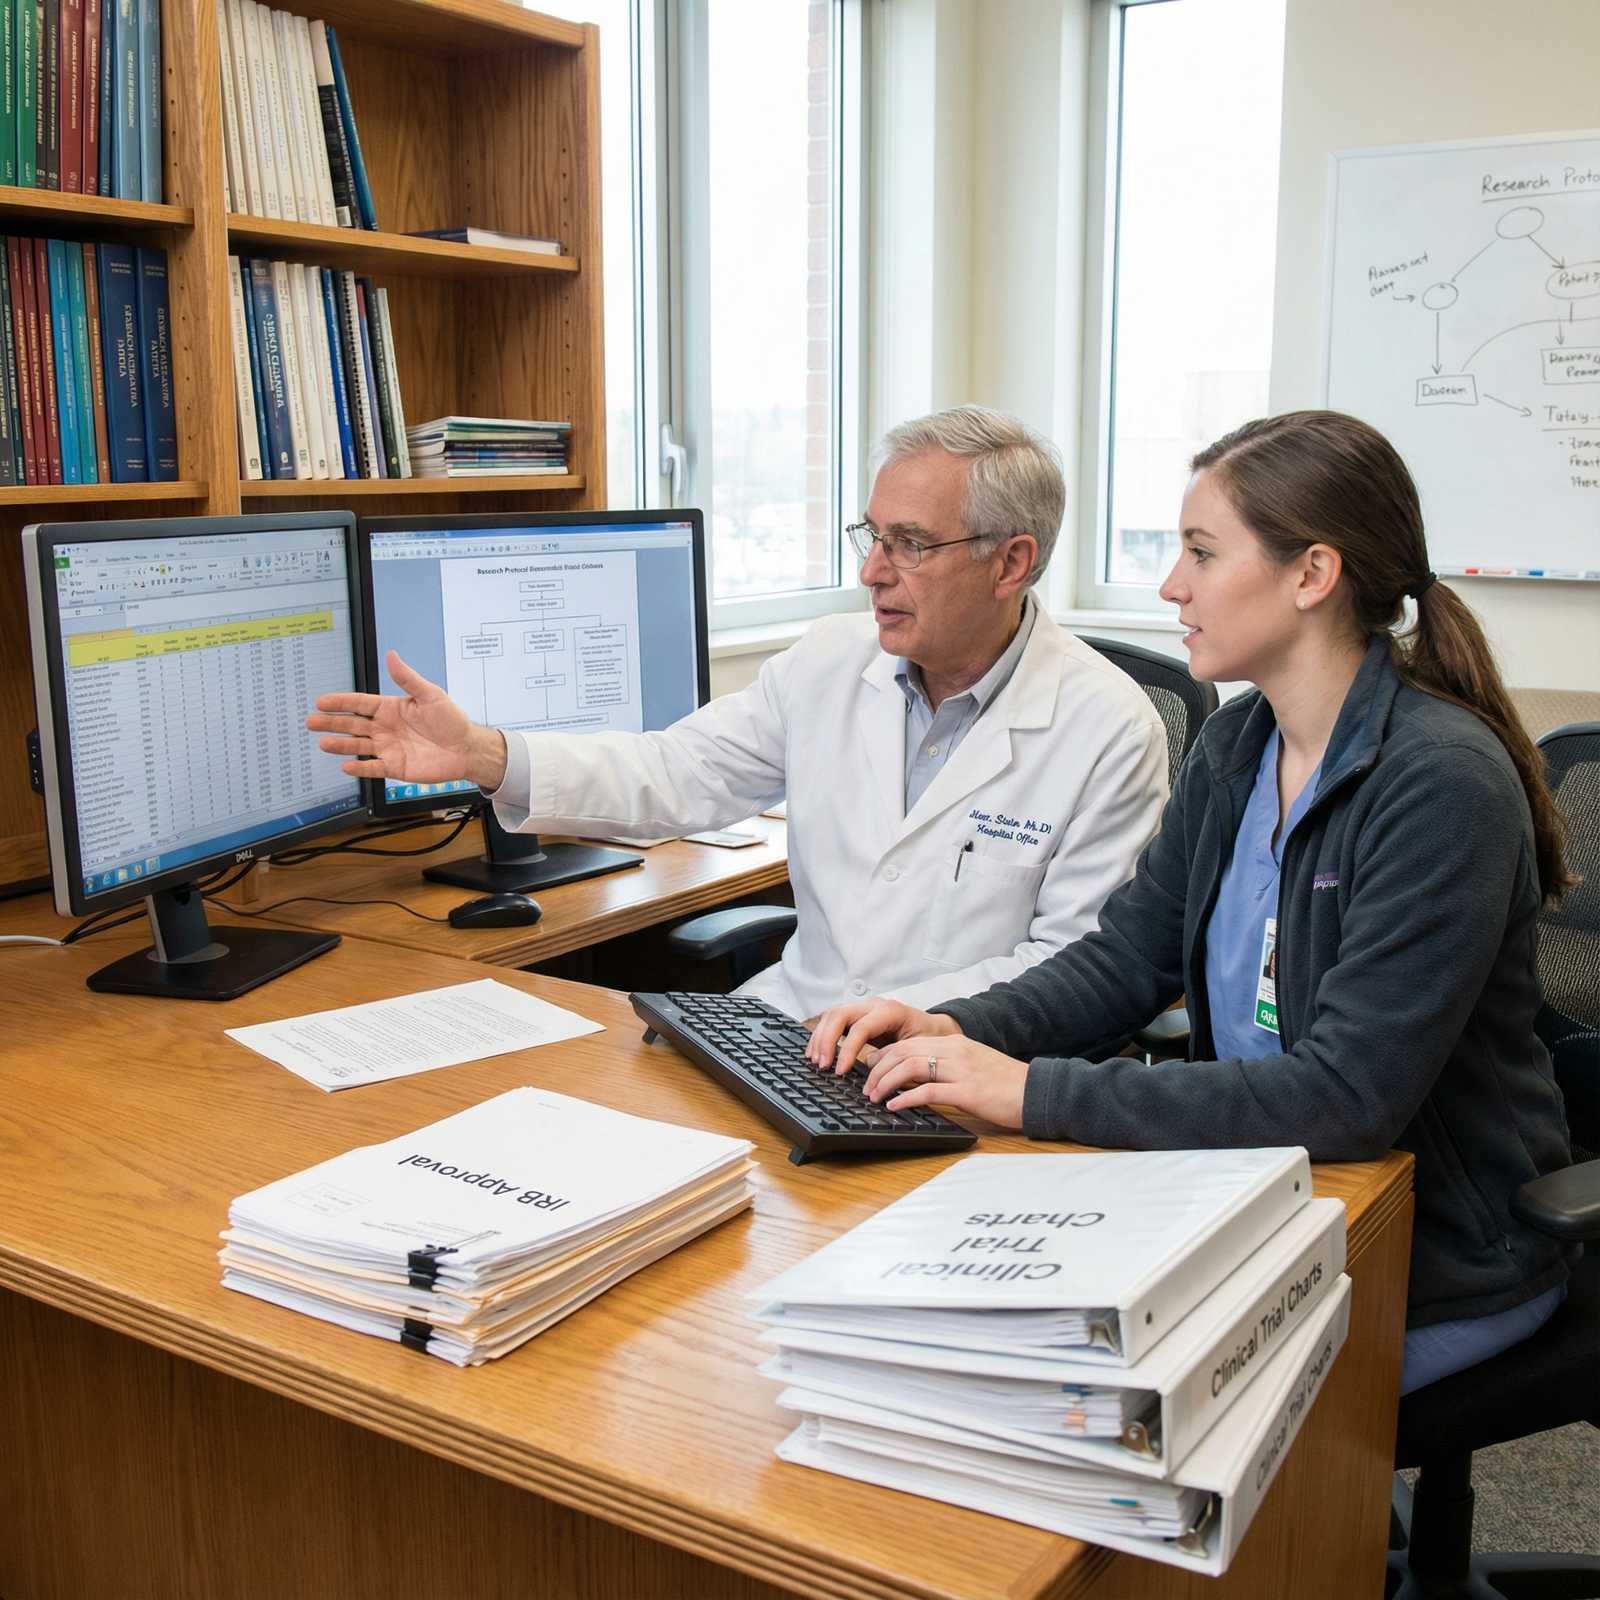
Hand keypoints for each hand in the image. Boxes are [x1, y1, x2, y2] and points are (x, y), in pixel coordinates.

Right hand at [306, 652, 508, 787]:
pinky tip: (346, 766)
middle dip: (331, 722)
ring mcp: (388, 747)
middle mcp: (386, 728)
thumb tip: (392, 656)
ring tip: (323, 743)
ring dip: (340, 744)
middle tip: (311, 721)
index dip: (340, 702)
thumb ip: (408, 679)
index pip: (360, 703)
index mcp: (391, 708)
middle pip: (352, 724)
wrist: (467, 749)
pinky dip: (360, 768)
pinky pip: (373, 768)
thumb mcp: (431, 695)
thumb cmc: (452, 721)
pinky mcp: (395, 766)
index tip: (322, 701)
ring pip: (358, 746)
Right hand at [805, 997, 959, 1072]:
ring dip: (820, 1038)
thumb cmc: (929, 1039)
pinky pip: (833, 1021)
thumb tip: (872, 1073)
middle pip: (839, 1014)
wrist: (934, 1029)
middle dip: (826, 1040)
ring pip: (832, 1015)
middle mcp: (875, 1006)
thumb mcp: (918, 1049)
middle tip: (822, 1065)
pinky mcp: (857, 1017)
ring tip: (815, 1061)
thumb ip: (896, 1058)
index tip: (840, 1070)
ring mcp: (864, 1009)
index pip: (860, 1027)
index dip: (846, 1049)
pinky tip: (817, 1053)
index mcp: (891, 1011)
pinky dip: (822, 1036)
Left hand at [861, 1033, 1029, 1128]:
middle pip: (903, 1052)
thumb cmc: (1005, 1083)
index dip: (884, 1054)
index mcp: (955, 1043)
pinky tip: (895, 1106)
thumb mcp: (973, 1064)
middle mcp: (955, 1051)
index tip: (868, 1067)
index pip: (908, 1042)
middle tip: (865, 1086)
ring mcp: (961, 1070)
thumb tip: (918, 1076)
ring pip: (910, 1067)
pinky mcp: (967, 1091)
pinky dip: (906, 1098)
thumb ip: (947, 1065)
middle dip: (878, 1069)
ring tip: (874, 1097)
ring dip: (886, 1082)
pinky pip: (928, 1091)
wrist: (1035, 1091)